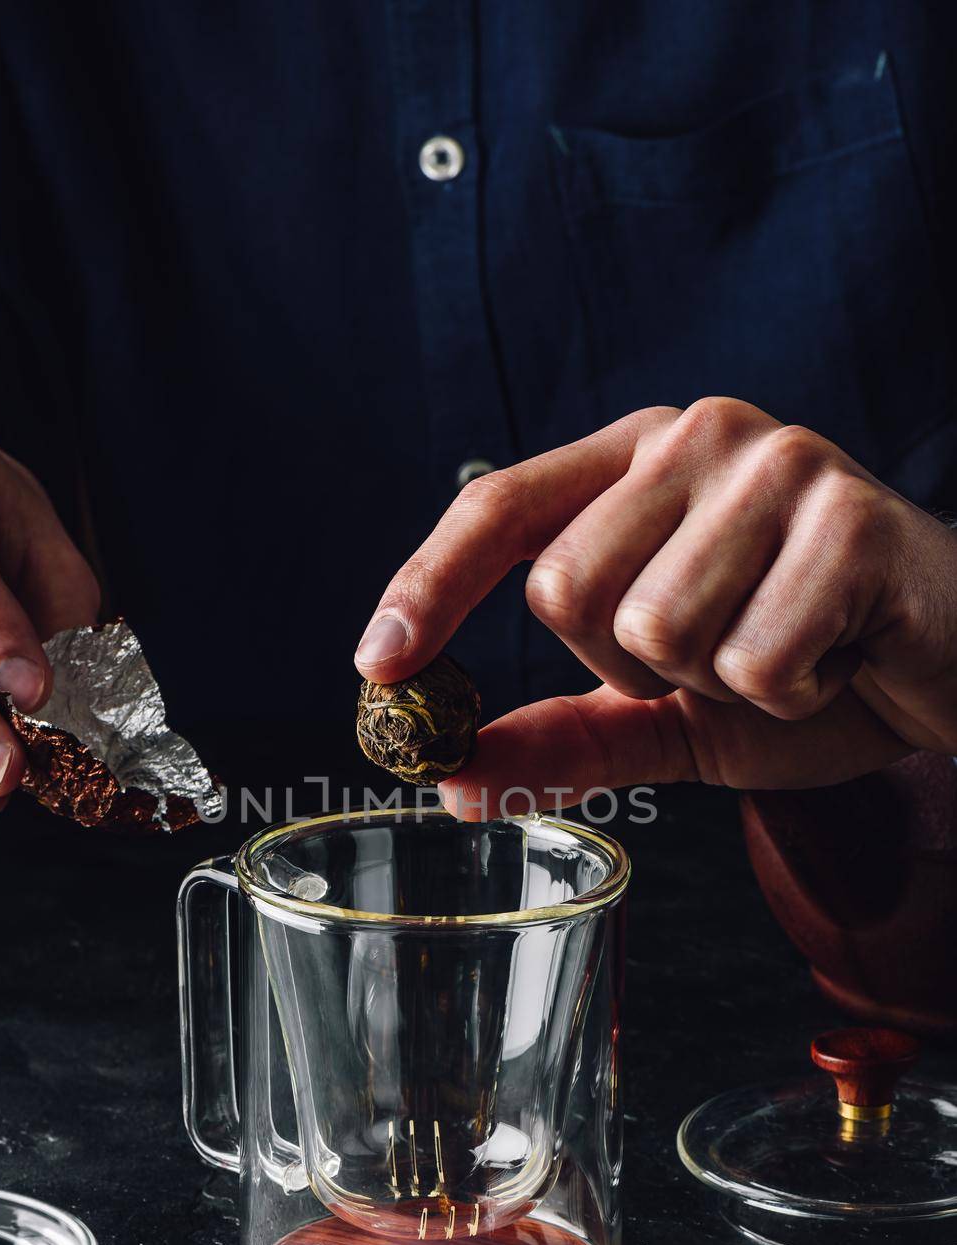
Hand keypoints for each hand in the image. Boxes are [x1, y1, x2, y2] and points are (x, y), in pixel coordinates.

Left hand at [355, 399, 956, 812]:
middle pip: (564, 591)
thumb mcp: (667, 713)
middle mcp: (695, 436)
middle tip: (719, 657)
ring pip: (656, 630)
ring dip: (719, 684)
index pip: (500, 509)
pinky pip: (753, 657)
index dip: (429, 588)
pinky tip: (839, 656)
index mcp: (637, 462)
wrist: (953, 671)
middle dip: (635, 668)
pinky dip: (791, 694)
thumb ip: (564, 736)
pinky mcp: (850, 513)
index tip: (378, 668)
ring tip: (786, 650)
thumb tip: (451, 777)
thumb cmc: (809, 672)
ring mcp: (777, 461)